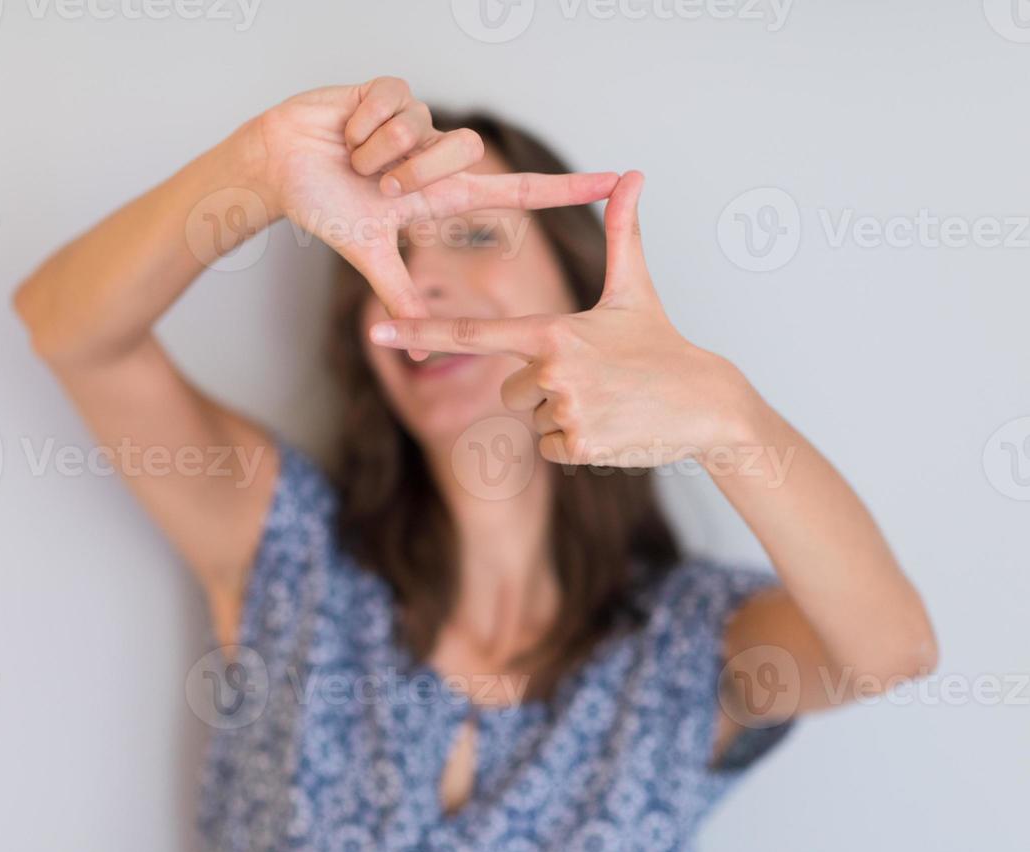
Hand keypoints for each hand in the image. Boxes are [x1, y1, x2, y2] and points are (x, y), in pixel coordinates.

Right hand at [247, 77, 618, 318]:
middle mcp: (437, 155)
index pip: (518, 191)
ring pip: (427, 129)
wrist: (278, 169)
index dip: (566, 189)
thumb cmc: (322, 206)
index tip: (615, 182)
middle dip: (412, 173)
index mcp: (441, 194)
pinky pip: (396, 103)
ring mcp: (418, 121)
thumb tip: (420, 351)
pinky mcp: (392, 90)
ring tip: (354, 158)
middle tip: (376, 184)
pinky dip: (363, 125)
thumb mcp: (368, 254)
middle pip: (464, 154)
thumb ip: (401, 296)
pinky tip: (346, 131)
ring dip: (381, 151)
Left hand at [368, 172, 761, 465]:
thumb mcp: (636, 290)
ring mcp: (565, 410)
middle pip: (509, 388)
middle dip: (543, 388)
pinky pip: (549, 447)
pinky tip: (609, 427)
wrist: (707, 404)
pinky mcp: (579, 446)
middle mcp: (552, 371)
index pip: (473, 333)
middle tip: (592, 379)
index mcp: (553, 331)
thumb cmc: (662, 343)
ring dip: (561, 415)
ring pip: (531, 418)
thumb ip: (623, 234)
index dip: (420, 331)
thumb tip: (634, 174)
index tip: (374, 330)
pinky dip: (574, 443)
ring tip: (605, 401)